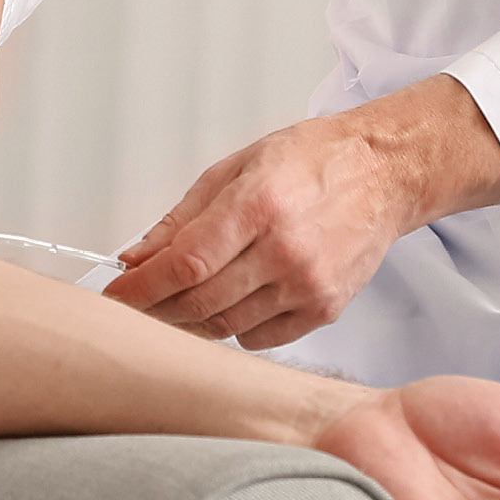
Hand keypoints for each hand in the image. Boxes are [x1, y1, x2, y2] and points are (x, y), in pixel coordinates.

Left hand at [106, 76, 499, 349]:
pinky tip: (229, 304)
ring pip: (227, 326)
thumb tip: (138, 254)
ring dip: (191, 320)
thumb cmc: (314, 160)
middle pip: (200, 302)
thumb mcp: (236, 168)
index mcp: (257, 204)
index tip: (116, 294)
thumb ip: (182, 217)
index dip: (141, 287)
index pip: (184, 263)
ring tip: (175, 302)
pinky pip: (261, 338)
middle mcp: (284, 249)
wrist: (383, 174)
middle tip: (134, 304)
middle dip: (156, 308)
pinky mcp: (325, 309)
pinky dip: (234, 328)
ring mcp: (308, 285)